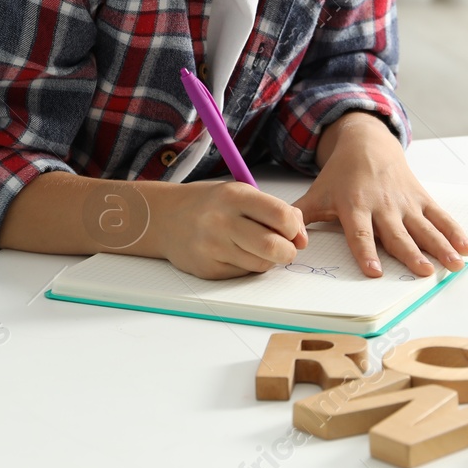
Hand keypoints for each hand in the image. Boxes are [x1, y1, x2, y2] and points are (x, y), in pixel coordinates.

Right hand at [150, 179, 308, 279]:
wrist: (165, 218)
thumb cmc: (211, 204)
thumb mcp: (240, 193)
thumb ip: (273, 210)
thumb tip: (301, 236)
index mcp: (235, 196)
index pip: (281, 216)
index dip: (296, 229)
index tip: (296, 233)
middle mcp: (222, 221)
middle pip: (273, 246)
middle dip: (289, 251)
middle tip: (287, 248)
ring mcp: (213, 247)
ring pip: (261, 265)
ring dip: (269, 260)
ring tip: (259, 248)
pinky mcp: (208, 269)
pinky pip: (243, 273)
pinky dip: (250, 266)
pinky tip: (238, 253)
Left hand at [291, 115, 467, 278]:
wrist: (366, 143)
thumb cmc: (339, 176)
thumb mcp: (316, 194)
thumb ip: (299, 218)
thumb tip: (285, 243)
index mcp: (354, 205)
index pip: (360, 233)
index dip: (366, 252)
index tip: (374, 272)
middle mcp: (381, 205)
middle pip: (398, 233)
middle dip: (412, 253)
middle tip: (425, 272)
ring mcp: (404, 201)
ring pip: (424, 226)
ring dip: (441, 245)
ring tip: (454, 263)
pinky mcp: (420, 197)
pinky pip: (439, 215)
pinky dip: (454, 230)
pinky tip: (467, 247)